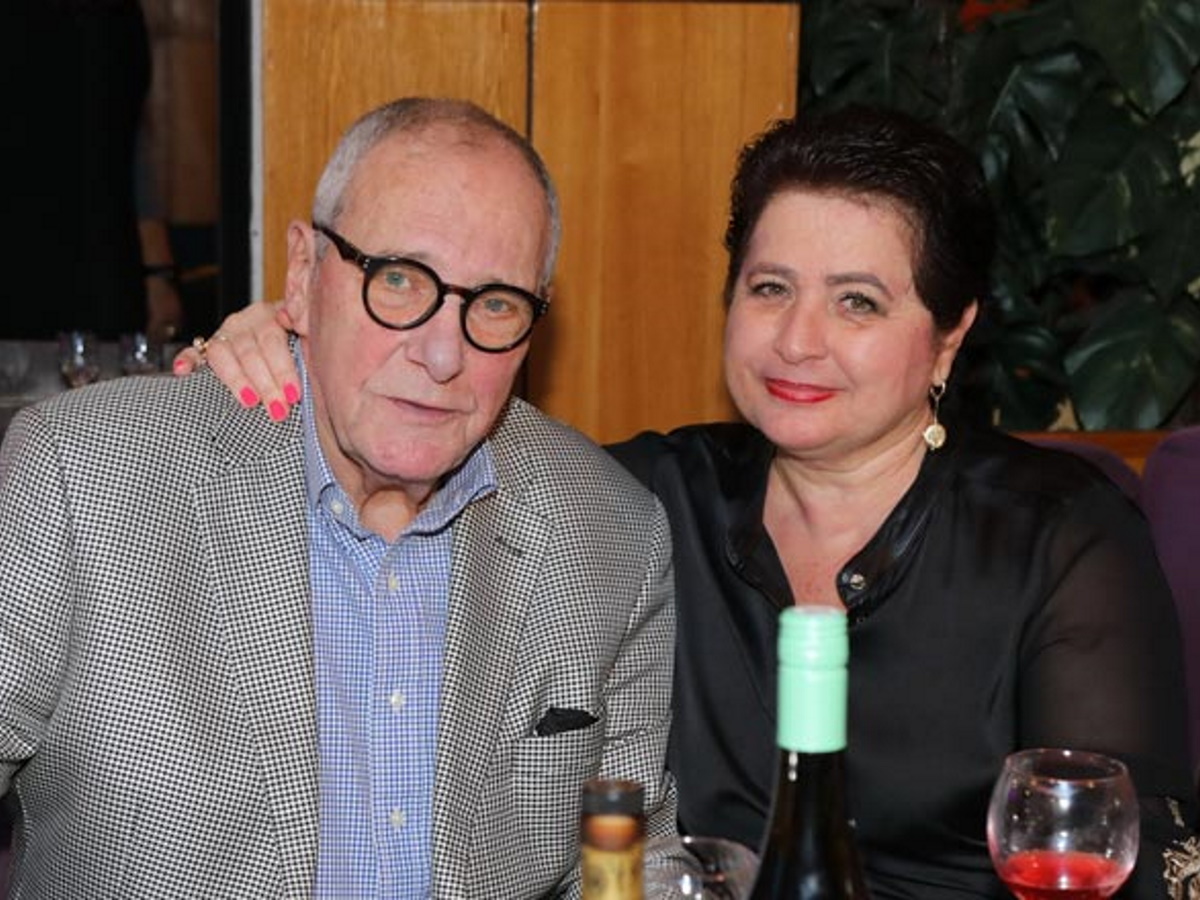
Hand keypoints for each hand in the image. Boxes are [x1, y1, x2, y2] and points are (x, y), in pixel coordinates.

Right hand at [173, 300, 301, 420]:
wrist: (279, 330)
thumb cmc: (295, 341)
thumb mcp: (306, 335)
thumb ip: (307, 334)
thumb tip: (309, 331)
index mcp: (269, 315)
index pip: (273, 341)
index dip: (283, 369)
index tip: (293, 394)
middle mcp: (244, 321)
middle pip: (250, 352)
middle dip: (265, 384)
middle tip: (278, 410)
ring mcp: (223, 334)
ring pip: (223, 354)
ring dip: (236, 380)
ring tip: (249, 401)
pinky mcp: (205, 348)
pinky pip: (192, 352)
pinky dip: (186, 361)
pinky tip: (183, 371)